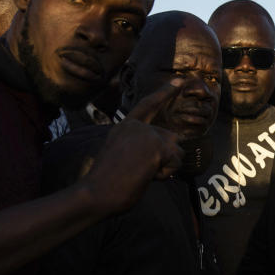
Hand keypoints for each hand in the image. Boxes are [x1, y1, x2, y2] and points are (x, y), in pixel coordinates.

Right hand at [78, 79, 184, 215]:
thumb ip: (144, 148)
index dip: (164, 93)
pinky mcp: (156, 146)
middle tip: (139, 172)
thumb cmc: (107, 185)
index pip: (147, 106)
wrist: (96, 193)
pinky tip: (146, 176)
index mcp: (124, 127)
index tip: (179, 81)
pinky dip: (166, 175)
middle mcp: (135, 126)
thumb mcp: (124, 158)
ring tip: (141, 174)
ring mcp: (146, 134)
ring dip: (166, 168)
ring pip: (177, 152)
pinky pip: (176, 163)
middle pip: (170, 139)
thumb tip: (175, 149)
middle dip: (165, 160)